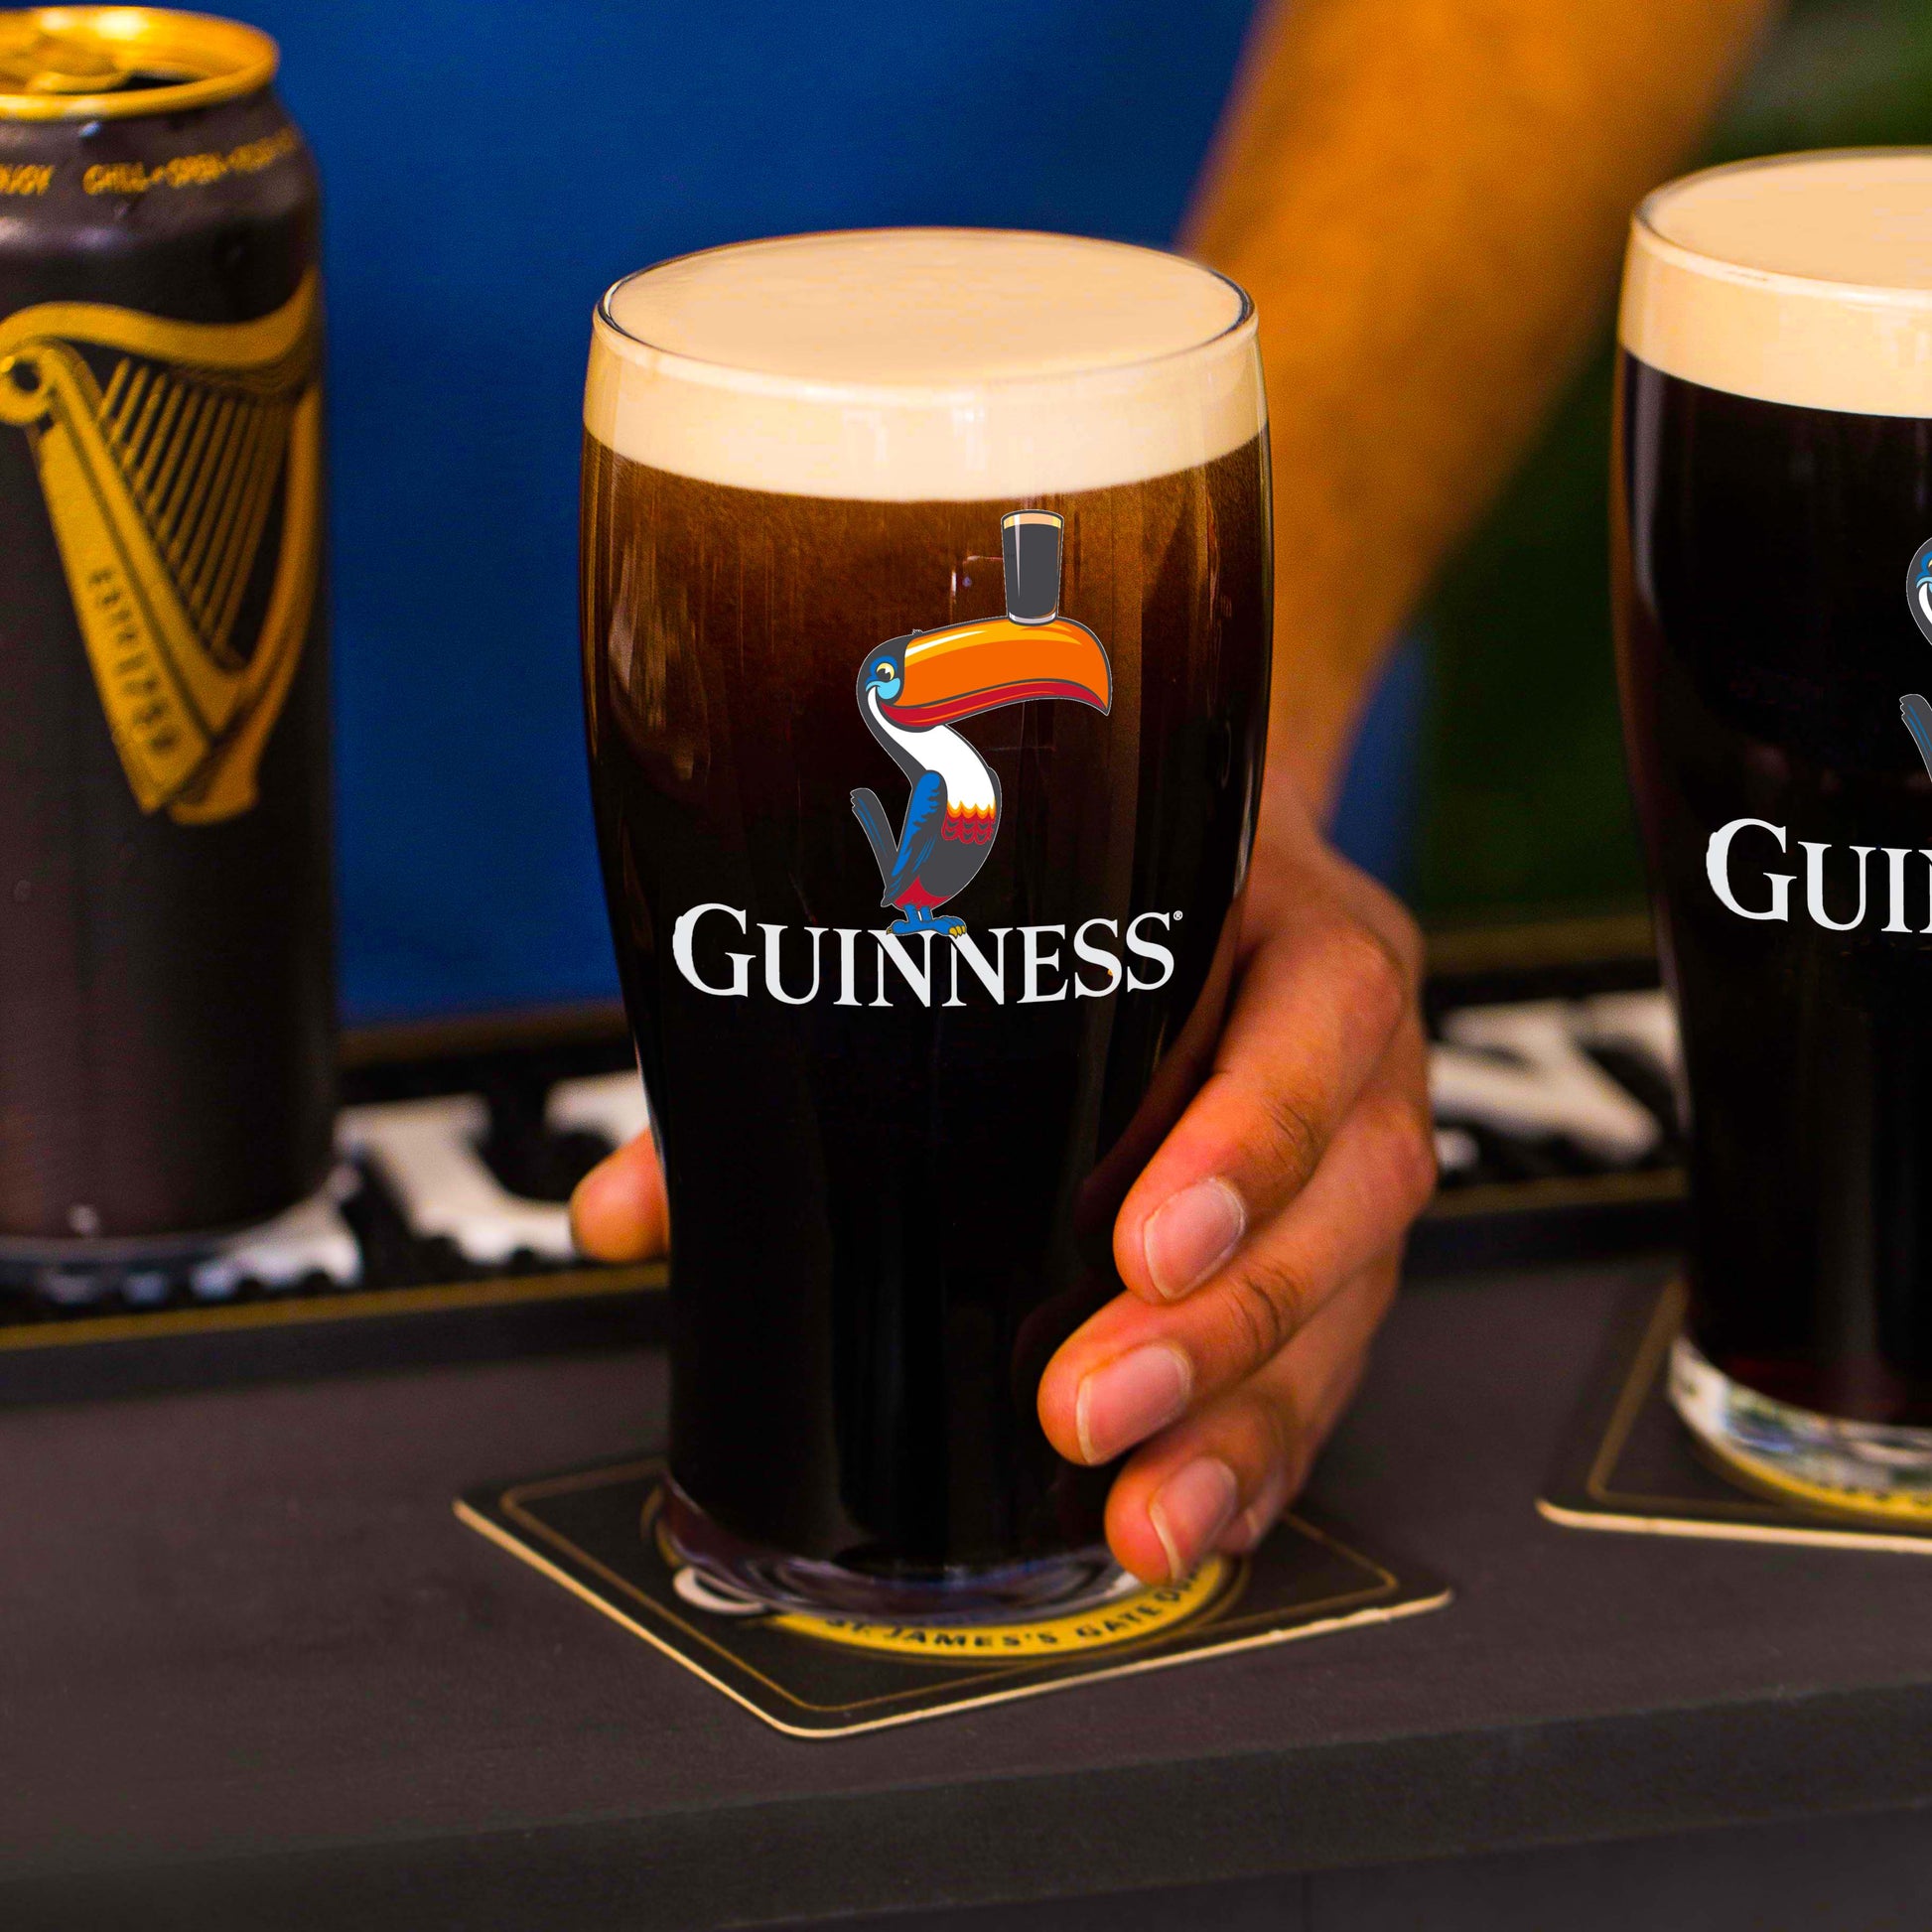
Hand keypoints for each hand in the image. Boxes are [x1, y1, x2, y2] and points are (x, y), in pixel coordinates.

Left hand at [570, 770, 1433, 1587]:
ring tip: (1147, 1519)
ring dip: (1249, 1417)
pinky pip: (1336, 1353)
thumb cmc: (1088, 892)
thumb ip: (808, 1040)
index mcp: (1288, 931)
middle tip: (1088, 1412)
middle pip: (1343, 1195)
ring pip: (1349, 1295)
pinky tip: (1196, 1516)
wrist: (1215, 863)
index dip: (1247, 1140)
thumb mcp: (994, 908)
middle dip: (1222, 1325)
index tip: (1142, 1245)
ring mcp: (1362, 1151)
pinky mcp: (1344, 1243)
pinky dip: (1269, 1443)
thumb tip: (625, 1212)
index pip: (1312, 1023)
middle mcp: (1354, 1050)